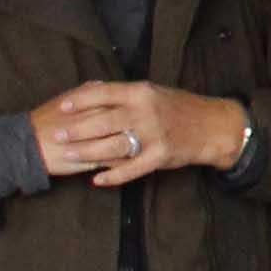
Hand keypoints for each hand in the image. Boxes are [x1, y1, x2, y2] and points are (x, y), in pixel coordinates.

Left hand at [30, 82, 249, 186]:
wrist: (214, 126)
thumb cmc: (180, 108)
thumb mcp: (153, 92)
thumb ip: (124, 93)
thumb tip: (91, 89)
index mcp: (141, 92)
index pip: (103, 93)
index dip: (79, 100)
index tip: (61, 107)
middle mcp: (146, 111)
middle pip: (102, 121)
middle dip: (76, 130)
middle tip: (56, 136)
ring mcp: (154, 135)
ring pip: (112, 145)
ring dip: (87, 153)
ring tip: (68, 156)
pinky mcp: (161, 155)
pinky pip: (132, 169)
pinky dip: (113, 176)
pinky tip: (97, 180)